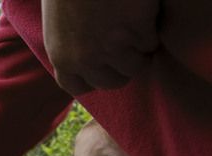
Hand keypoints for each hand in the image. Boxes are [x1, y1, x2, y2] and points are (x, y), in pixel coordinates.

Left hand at [41, 0, 159, 94]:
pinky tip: (142, 14)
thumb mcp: (59, 23)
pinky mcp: (139, 30)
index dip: (92, 79)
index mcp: (62, 56)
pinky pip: (152, 42)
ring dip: (139, 49)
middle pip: (113, 82)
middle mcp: (86, 59)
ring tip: (135, 26)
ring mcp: (113, 47)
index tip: (102, 68)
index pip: (76, 86)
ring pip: (136, 65)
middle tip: (127, 46)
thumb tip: (87, 61)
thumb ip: (70, 46)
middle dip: (121, 66)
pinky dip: (151, 30)